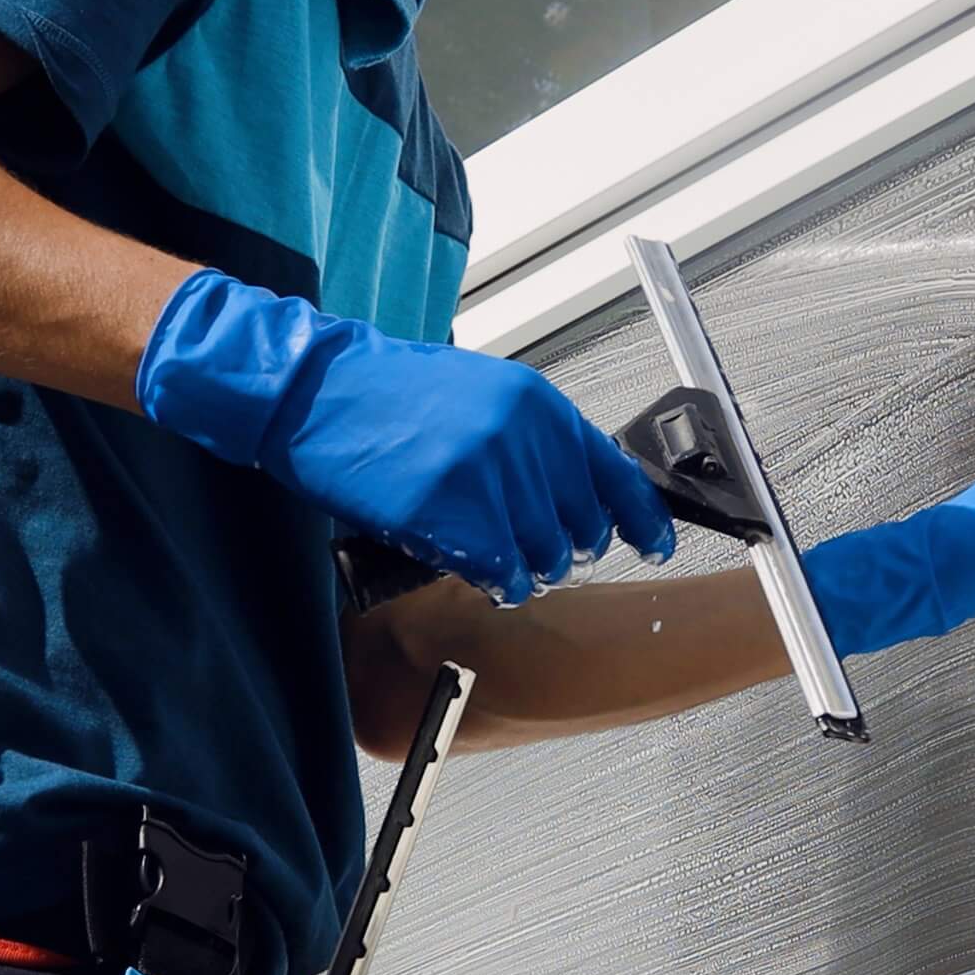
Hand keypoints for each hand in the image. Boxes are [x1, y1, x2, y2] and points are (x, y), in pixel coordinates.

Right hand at [137, 270, 675, 603]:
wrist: (319, 393)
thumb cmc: (392, 396)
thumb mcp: (482, 396)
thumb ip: (536, 439)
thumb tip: (579, 493)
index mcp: (539, 405)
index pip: (615, 473)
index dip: (640, 519)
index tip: (654, 545)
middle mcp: (524, 437)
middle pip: (580, 527)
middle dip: (561, 548)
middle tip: (529, 549)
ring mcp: (488, 476)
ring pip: (543, 557)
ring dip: (524, 569)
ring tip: (489, 553)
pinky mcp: (450, 513)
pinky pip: (500, 573)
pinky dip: (492, 581)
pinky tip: (473, 568)